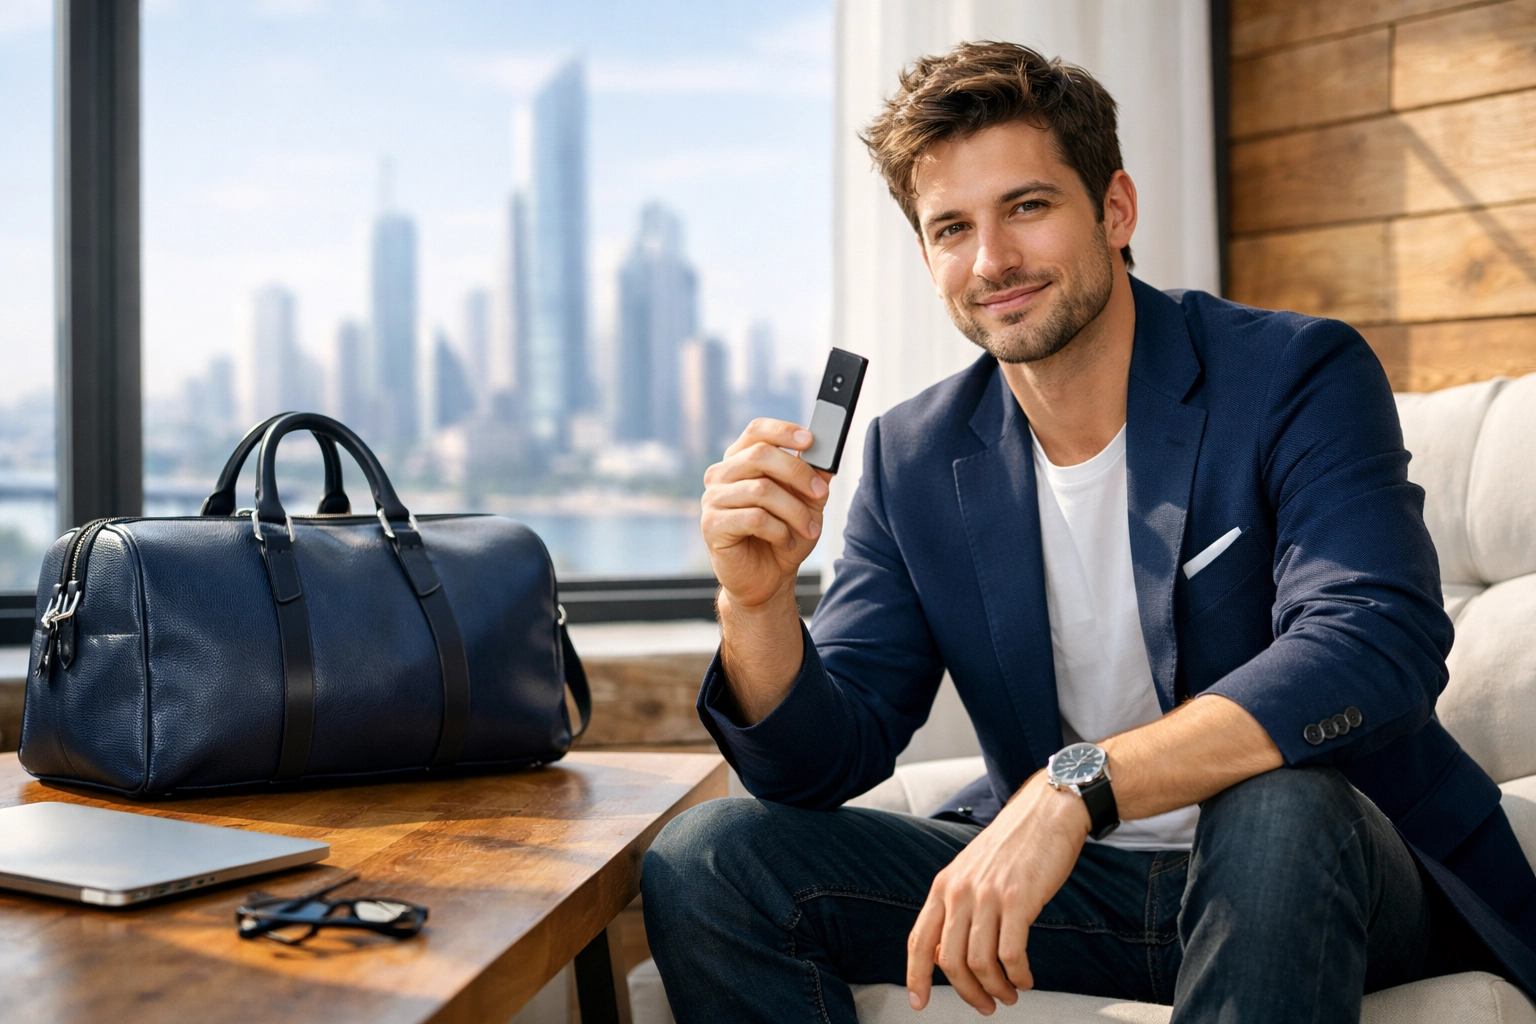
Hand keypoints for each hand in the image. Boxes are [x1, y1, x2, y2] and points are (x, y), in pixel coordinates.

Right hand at [702, 418, 832, 609]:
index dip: (783, 430)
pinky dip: (779, 530)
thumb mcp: (807, 503)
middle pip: (760, 455)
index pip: (757, 431)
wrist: (767, 579)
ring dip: (794, 511)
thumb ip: (814, 477)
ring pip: (761, 489)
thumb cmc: (784, 537)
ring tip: (808, 529)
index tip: (811, 439)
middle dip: (798, 473)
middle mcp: (721, 474)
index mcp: (741, 461)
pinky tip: (786, 541)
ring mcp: (712, 499)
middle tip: (821, 493)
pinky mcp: (711, 525)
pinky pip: (753, 517)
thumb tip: (827, 455)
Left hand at [907, 773, 1088, 1014]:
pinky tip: (1025, 979)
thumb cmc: (1012, 845)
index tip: (919, 1003)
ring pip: (980, 962)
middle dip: (967, 992)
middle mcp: (960, 891)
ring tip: (1009, 994)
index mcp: (943, 885)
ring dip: (996, 988)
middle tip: (985, 1006)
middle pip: (950, 961)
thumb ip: (956, 907)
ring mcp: (988, 895)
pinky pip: (1011, 955)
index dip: (916, 977)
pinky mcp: (1018, 900)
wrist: (1046, 813)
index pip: (919, 940)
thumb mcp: (970, 871)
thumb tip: (946, 954)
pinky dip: (1018, 976)